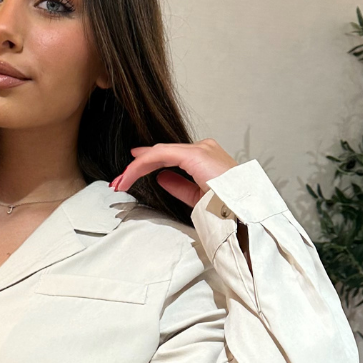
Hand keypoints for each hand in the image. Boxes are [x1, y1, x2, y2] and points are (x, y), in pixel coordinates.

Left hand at [110, 138, 238, 206]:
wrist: (242, 212)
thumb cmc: (228, 208)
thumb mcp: (198, 197)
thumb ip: (180, 186)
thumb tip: (161, 178)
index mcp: (207, 158)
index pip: (171, 156)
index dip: (149, 162)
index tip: (132, 171)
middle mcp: (204, 149)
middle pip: (163, 153)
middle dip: (138, 167)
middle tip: (120, 180)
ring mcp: (200, 150)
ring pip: (159, 153)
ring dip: (137, 167)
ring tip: (121, 181)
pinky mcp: (194, 155)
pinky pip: (161, 155)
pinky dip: (143, 165)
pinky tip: (131, 174)